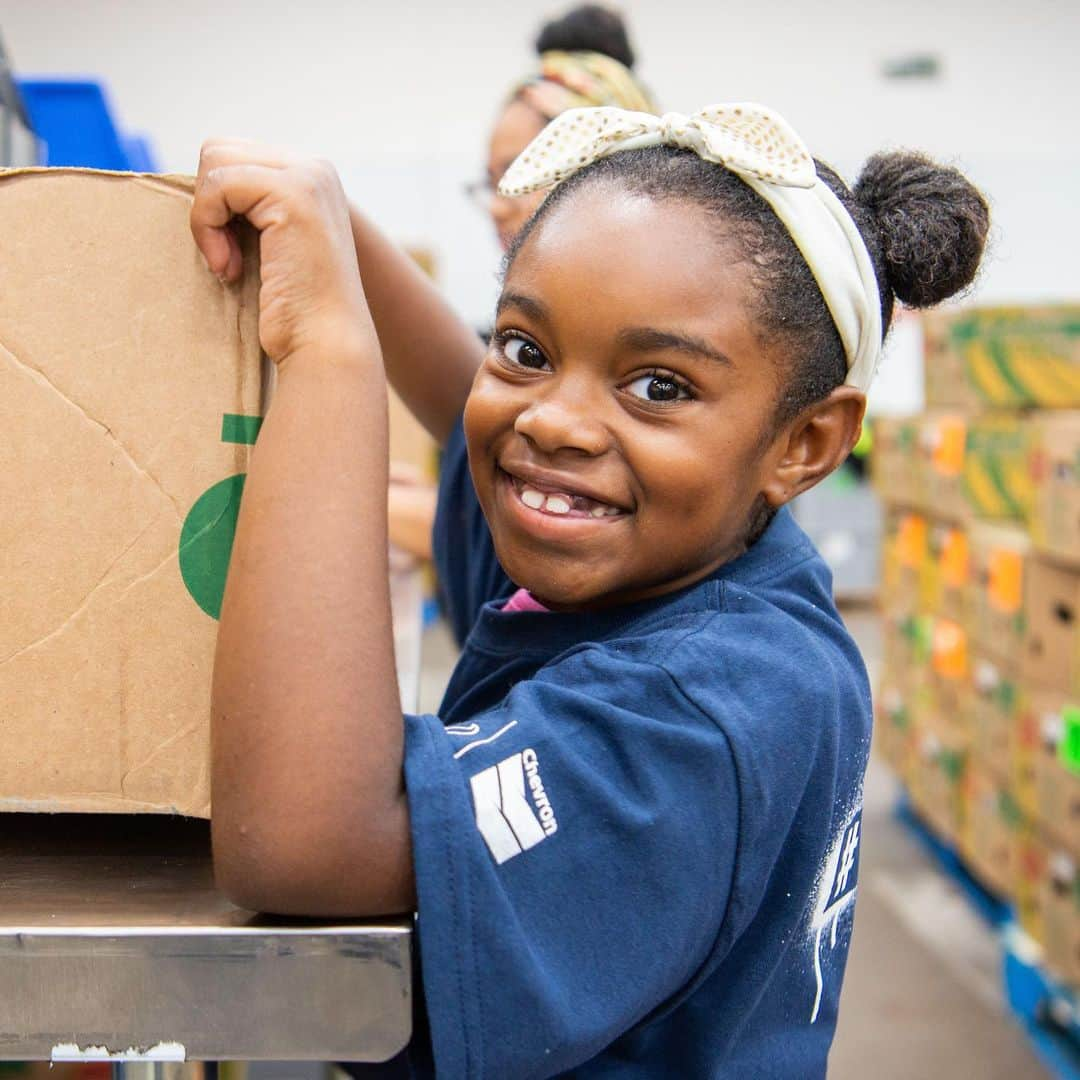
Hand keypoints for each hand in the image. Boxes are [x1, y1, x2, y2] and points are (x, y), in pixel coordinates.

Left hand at [191, 138, 371, 364]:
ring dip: (207, 216)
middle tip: (228, 258)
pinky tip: (231, 266)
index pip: (235, 159)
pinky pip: (217, 184)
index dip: (219, 205)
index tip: (235, 254)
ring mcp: (308, 177)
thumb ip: (249, 210)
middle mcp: (315, 169)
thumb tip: (198, 185)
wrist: (327, 345)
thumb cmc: (295, 311)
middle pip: (220, 151)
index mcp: (312, 180)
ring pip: (214, 161)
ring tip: (230, 262)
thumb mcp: (272, 246)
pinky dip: (208, 227)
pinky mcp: (293, 193)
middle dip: (209, 205)